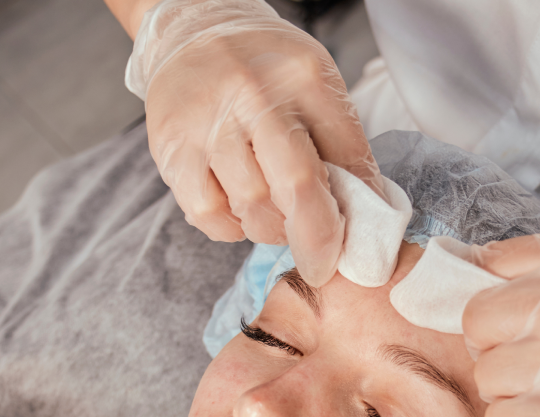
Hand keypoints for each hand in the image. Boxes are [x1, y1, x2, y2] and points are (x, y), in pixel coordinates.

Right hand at [128, 0, 383, 285]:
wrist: (195, 32)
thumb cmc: (266, 71)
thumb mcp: (317, 88)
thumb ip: (344, 147)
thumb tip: (369, 213)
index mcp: (303, 77)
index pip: (344, 159)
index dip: (353, 214)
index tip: (352, 251)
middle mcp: (252, 95)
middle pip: (296, 186)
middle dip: (315, 239)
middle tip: (319, 262)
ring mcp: (207, 121)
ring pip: (252, 207)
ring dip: (270, 227)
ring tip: (274, 212)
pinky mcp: (170, 146)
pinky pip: (208, 213)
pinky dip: (230, 227)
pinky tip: (238, 210)